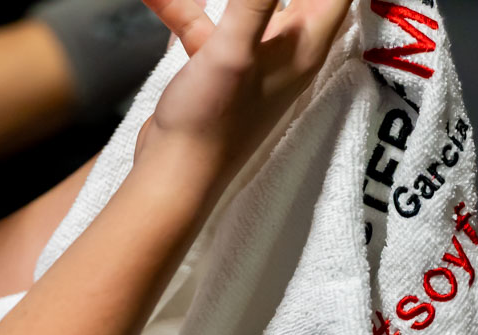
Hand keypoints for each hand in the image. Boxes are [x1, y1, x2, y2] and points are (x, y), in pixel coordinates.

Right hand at [138, 0, 351, 186]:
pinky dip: (181, 6)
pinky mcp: (217, 66)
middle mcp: (284, 51)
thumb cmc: (212, 123)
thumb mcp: (234, 50)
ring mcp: (250, 58)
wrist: (173, 174)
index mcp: (304, 48)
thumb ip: (255, 1)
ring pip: (243, 3)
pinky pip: (203, 22)